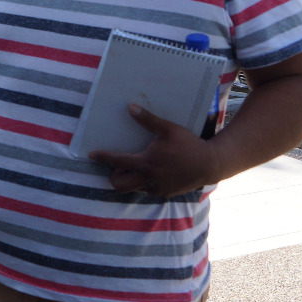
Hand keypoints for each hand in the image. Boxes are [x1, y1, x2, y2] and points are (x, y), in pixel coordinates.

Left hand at [89, 104, 222, 197]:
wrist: (209, 164)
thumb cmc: (188, 145)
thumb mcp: (168, 129)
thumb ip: (148, 120)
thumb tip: (130, 107)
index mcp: (146, 163)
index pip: (116, 162)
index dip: (102, 157)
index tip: (91, 154)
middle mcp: (148, 179)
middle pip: (118, 184)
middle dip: (114, 175)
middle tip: (119, 164)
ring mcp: (156, 189)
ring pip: (132, 188)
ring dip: (129, 179)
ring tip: (137, 165)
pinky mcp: (164, 193)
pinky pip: (146, 190)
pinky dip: (143, 182)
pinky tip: (153, 171)